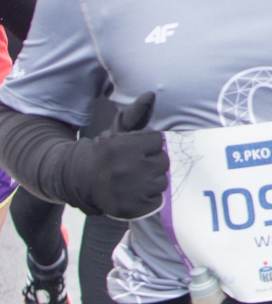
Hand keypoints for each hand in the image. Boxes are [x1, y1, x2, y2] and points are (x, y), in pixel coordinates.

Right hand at [64, 92, 167, 218]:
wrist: (77, 182)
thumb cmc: (104, 153)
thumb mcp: (118, 132)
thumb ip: (136, 113)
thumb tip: (152, 94)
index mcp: (121, 147)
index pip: (157, 141)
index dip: (147, 145)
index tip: (132, 150)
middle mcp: (124, 169)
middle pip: (163, 161)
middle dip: (151, 162)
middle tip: (132, 166)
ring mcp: (127, 191)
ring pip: (161, 181)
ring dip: (151, 180)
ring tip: (133, 180)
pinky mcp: (130, 209)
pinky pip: (156, 200)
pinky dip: (148, 198)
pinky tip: (133, 193)